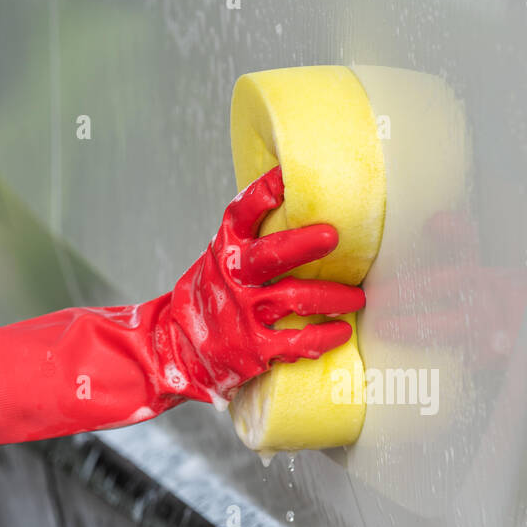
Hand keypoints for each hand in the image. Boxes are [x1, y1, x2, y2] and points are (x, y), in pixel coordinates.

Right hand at [0, 166, 365, 444]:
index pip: (242, 213)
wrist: (170, 350)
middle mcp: (233, 278)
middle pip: (271, 254)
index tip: (287, 176)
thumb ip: (250, 244)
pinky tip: (341, 333)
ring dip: (332, 296)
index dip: (265, 192)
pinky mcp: (253, 349)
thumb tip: (298, 210)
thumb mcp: (218, 262)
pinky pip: (297, 342)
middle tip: (333, 235)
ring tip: (356, 297)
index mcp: (225, 250)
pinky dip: (323, 337)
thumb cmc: (207, 301)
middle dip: (304, 243)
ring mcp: (243, 314)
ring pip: (295, 298)